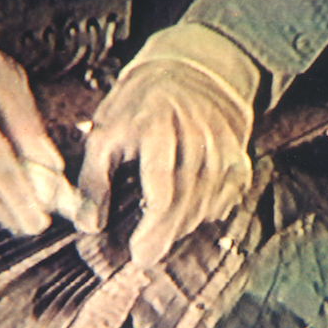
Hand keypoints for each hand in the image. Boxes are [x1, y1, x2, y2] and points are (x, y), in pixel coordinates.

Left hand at [76, 60, 254, 266]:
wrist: (188, 71)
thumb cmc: (137, 107)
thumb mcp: (104, 134)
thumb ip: (93, 181)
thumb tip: (88, 225)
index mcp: (157, 128)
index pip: (162, 187)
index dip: (152, 227)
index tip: (138, 254)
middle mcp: (195, 136)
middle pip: (186, 200)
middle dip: (165, 234)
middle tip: (146, 256)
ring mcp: (222, 146)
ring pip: (207, 202)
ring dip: (183, 225)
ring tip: (161, 235)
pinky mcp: (238, 154)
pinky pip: (228, 196)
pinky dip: (209, 212)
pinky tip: (189, 217)